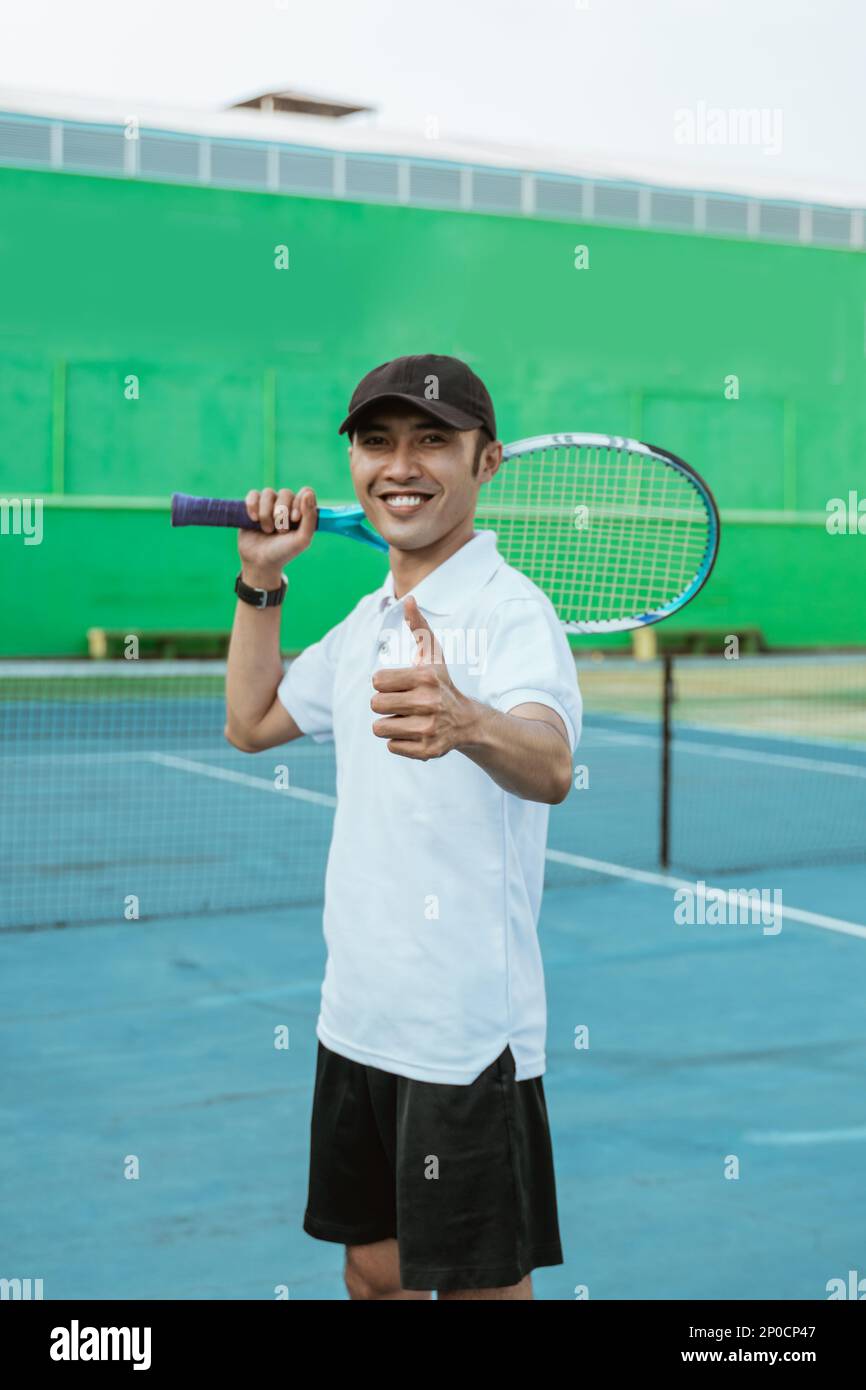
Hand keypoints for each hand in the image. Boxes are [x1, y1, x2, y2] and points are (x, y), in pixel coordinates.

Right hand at [237, 486, 316, 585]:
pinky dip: (253, 506)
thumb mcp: (302, 539)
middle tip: (280, 532)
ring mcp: (269, 504)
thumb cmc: (284, 552)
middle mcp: (286, 505)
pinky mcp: (253, 506)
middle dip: (281, 514)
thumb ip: (310, 518)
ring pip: (268, 493)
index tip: (294, 519)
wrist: (260, 562)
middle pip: (285, 493)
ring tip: (267, 530)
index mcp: (302, 511)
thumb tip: (307, 493)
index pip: (305, 492)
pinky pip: (253, 494)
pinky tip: (254, 519)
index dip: (299, 503)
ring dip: (266, 513)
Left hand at [370, 597, 476, 759]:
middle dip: (385, 704)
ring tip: (408, 719)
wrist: (468, 722)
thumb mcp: (433, 655)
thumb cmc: (441, 684)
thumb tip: (408, 599)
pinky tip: (415, 733)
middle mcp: (428, 703)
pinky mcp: (426, 750)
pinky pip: (391, 746)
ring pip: (380, 728)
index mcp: (425, 677)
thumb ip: (418, 628)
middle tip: (403, 704)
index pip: (377, 681)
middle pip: (375, 705)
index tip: (401, 685)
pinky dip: (399, 741)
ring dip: (390, 724)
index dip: (385, 683)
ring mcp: (428, 728)